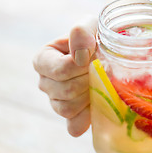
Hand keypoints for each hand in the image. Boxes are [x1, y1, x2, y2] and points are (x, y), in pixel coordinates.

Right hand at [33, 17, 96, 136]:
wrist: (109, 54)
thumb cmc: (96, 37)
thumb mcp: (90, 25)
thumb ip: (82, 31)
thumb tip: (80, 54)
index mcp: (43, 59)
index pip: (60, 71)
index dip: (80, 67)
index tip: (93, 56)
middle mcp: (45, 82)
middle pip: (65, 92)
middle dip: (88, 81)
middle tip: (100, 69)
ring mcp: (55, 101)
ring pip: (68, 109)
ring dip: (89, 97)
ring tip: (99, 82)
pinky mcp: (69, 117)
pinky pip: (73, 127)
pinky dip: (87, 118)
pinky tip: (95, 104)